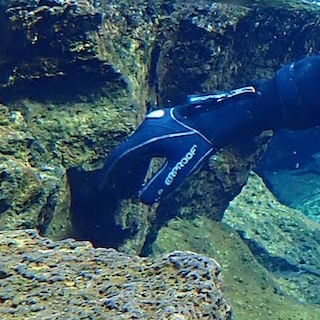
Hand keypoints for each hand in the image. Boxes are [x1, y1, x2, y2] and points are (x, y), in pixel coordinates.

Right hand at [69, 87, 262, 227]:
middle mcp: (145, 129)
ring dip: (132, 168)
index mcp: (145, 139)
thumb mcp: (181, 166)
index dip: (109, 174)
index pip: (119, 158)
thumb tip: (143, 201)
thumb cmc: (200, 143)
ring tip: (130, 188)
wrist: (217, 118)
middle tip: (112, 190)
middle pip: (125, 153)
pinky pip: (146, 144)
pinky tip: (147, 172)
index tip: (102, 188)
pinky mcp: (163, 124)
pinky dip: (143, 160)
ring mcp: (154, 125)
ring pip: (136, 149)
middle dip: (118, 173)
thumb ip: (162, 183)